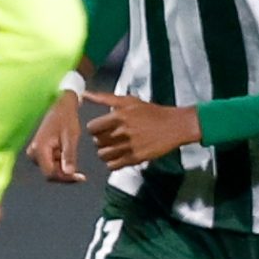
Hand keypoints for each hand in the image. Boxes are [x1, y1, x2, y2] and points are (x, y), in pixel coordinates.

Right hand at [26, 91, 85, 182]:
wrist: (60, 105)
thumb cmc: (66, 118)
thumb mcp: (70, 137)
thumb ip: (69, 156)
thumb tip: (69, 173)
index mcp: (40, 149)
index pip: (50, 173)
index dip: (65, 178)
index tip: (80, 177)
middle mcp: (33, 152)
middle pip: (49, 173)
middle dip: (65, 174)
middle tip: (81, 172)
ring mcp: (34, 152)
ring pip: (50, 169)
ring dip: (63, 167)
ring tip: (73, 154)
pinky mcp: (38, 151)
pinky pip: (49, 163)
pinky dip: (60, 162)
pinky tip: (67, 153)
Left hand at [84, 91, 200, 170]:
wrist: (175, 126)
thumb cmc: (150, 112)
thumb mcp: (128, 101)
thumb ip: (104, 98)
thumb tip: (84, 93)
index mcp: (119, 116)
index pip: (92, 128)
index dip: (94, 129)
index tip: (101, 128)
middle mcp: (122, 132)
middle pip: (96, 141)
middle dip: (100, 140)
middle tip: (109, 137)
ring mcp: (129, 146)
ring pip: (102, 155)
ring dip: (105, 152)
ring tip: (113, 147)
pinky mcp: (136, 158)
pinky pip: (113, 165)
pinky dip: (113, 162)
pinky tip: (119, 156)